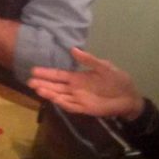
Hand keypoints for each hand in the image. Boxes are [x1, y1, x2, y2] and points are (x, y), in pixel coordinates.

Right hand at [28, 48, 143, 120]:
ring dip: (49, 93)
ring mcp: (78, 99)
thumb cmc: (118, 80)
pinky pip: (70, 106)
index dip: (47, 73)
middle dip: (42, 83)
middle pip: (55, 86)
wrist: (129, 97)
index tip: (34, 70)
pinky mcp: (84, 108)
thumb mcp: (104, 66)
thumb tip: (72, 49)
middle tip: (29, 81)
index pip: (58, 75)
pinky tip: (52, 98)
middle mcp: (74, 88)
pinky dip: (61, 103)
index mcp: (78, 77)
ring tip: (37, 89)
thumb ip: (88, 60)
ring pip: (59, 96)